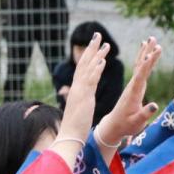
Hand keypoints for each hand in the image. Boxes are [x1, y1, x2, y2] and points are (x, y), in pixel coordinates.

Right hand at [55, 32, 109, 163]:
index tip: (95, 46)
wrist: (68, 138)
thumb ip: (79, 103)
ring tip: (106, 44)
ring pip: (88, 69)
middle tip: (98, 35)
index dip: (88, 57)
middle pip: (83, 64)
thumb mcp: (78, 111)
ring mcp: (79, 92)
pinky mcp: (84, 98)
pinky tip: (103, 61)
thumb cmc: (73, 129)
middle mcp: (76, 88)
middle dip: (91, 49)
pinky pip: (91, 81)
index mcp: (76, 91)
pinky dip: (96, 70)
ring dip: (97, 55)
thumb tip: (79, 102)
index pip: (82, 70)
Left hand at [101, 36, 161, 140]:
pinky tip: (146, 53)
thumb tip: (154, 105)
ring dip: (146, 52)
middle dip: (147, 52)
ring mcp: (133, 85)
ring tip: (151, 39)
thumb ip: (145, 113)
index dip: (147, 64)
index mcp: (133, 93)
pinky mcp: (135, 86)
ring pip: (140, 65)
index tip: (152, 53)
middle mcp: (133, 86)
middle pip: (141, 66)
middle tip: (153, 39)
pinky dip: (144, 60)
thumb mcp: (136, 122)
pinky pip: (140, 70)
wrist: (114, 125)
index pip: (141, 75)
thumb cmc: (126, 125)